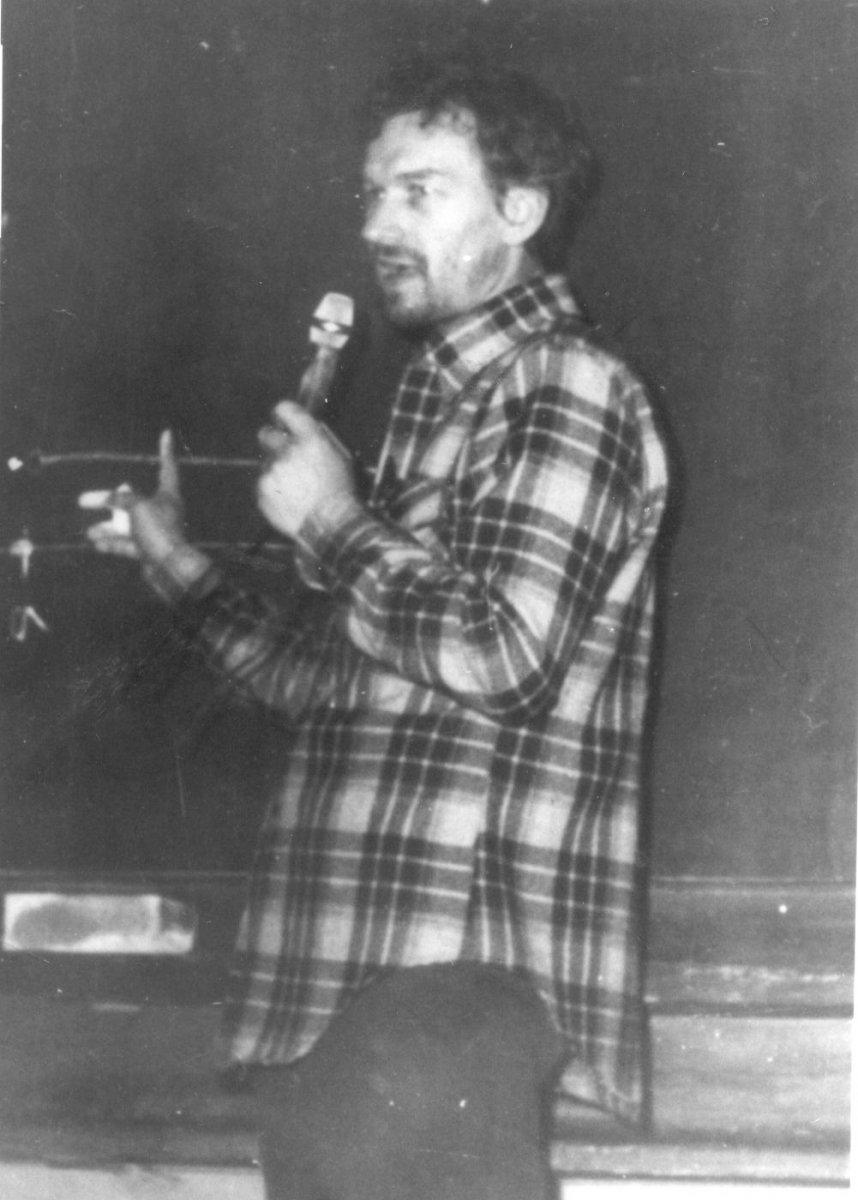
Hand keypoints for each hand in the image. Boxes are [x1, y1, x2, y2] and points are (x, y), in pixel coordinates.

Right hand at [85, 430, 188, 564]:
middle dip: (108, 502)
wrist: (170, 569)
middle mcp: (162, 512)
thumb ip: (123, 499)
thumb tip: (112, 499)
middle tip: (83, 500)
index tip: (166, 433)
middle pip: (132, 502)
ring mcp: (154, 533)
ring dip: (106, 528)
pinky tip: (96, 544)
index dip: (165, 450)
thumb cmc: (160, 531)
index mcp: (168, 496)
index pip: (167, 467)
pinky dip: (112, 544)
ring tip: (88, 532)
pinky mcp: (147, 552)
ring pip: (126, 526)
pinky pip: (126, 546)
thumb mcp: (138, 507)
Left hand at [256, 401, 355, 537]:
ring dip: (277, 471)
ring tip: (296, 489)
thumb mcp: (341, 459)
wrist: (330, 525)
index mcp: (310, 439)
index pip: (286, 410)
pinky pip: (264, 485)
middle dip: (272, 440)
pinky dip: (273, 491)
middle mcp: (287, 450)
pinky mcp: (262, 490)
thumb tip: (305, 430)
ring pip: (268, 463)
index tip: (281, 416)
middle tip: (281, 451)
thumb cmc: (341, 493)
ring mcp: (272, 471)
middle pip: (266, 434)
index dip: (282, 412)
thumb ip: (319, 440)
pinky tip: (290, 501)